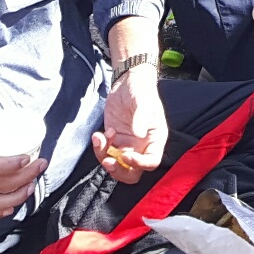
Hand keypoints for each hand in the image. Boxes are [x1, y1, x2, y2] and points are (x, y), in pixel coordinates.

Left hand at [91, 65, 167, 183]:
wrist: (127, 81)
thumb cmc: (141, 89)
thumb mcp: (143, 101)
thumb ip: (142, 117)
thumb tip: (139, 135)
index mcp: (155, 139)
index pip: (151, 162)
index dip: (139, 164)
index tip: (126, 155)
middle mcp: (142, 146)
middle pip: (133, 172)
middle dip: (119, 171)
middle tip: (108, 161)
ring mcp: (127, 144)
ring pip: (116, 166)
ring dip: (104, 157)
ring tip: (100, 138)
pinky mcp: (113, 140)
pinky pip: (105, 153)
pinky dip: (99, 148)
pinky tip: (97, 135)